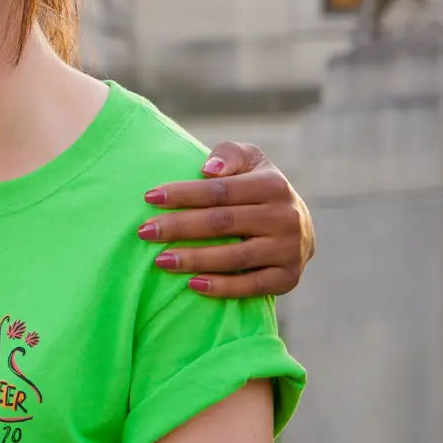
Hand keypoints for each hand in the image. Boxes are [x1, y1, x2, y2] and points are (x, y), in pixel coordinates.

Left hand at [138, 142, 314, 298]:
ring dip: (195, 259)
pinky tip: (192, 284)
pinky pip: (253, 287)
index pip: (220, 191)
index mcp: (273, 185)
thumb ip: (230, 155)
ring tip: (161, 261)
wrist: (298, 226)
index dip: (183, 194)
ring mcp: (290, 250)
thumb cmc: (256, 188)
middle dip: (179, 227)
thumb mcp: (250, 161)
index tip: (149, 198)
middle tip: (144, 232)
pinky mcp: (289, 278)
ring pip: (236, 257)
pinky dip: (223, 287)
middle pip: (223, 222)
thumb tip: (208, 169)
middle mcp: (285, 217)